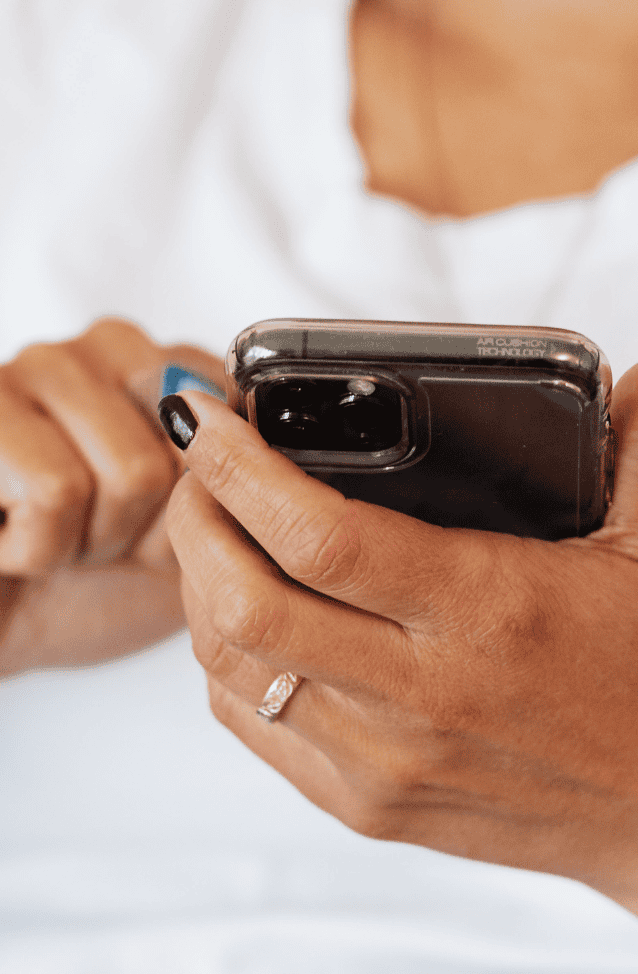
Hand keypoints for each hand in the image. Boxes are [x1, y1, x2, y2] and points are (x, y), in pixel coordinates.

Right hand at [0, 317, 224, 674]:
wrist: (4, 626)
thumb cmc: (93, 584)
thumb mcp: (195, 538)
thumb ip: (243, 485)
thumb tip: (274, 462)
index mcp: (174, 366)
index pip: (243, 420)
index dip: (211, 505)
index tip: (165, 530)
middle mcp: (108, 347)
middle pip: (193, 451)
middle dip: (154, 528)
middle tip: (102, 541)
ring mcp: (38, 365)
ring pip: (131, 472)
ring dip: (95, 542)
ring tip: (59, 541)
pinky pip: (55, 489)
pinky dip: (40, 548)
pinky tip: (13, 544)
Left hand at [164, 344, 637, 973]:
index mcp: (487, 612)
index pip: (322, 539)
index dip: (240, 470)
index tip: (209, 414)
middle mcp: (422, 696)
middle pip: (244, 605)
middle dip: (195, 520)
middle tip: (199, 465)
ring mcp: (384, 762)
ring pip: (231, 667)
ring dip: (198, 586)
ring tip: (214, 527)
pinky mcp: (366, 806)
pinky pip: (251, 727)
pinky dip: (225, 660)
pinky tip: (245, 612)